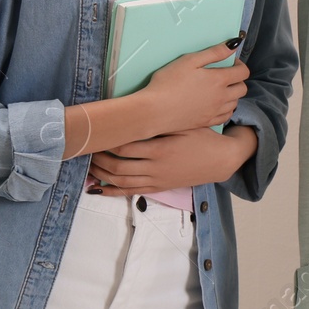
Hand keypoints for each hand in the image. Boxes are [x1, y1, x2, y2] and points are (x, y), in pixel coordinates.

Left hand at [86, 126, 253, 193]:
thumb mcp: (185, 124)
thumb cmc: (202, 137)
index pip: (125, 146)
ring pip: (121, 181)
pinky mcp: (159, 187)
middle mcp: (156, 166)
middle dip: (99, 159)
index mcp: (161, 148)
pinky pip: (131, 192)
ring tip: (89, 166)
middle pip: (118, 166)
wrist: (221, 160)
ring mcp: (157, 179)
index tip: (97, 135)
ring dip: (102, 174)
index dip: (108, 142)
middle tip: (88, 150)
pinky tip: (98, 188)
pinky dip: (112, 191)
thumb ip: (161, 122)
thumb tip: (136, 116)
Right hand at [141, 42, 248, 131]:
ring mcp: (214, 112)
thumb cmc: (167, 83)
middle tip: (225, 75)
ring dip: (232, 95)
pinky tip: (215, 104)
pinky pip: (225, 116)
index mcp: (219, 80)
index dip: (239, 64)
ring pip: (235, 103)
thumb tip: (234, 44)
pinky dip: (225, 109)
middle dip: (237, 79)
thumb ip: (214, 52)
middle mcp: (221, 97)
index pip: (243, 72)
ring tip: (219, 89)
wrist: (153, 111)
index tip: (231, 61)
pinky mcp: (206, 122)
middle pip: (242, 88)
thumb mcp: (190, 61)